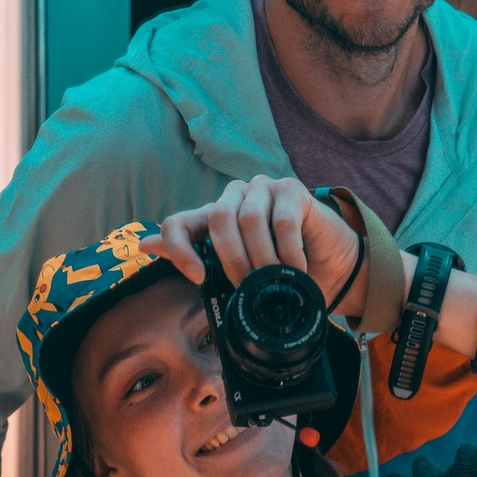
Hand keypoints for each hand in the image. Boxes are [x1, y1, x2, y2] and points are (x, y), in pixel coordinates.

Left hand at [150, 178, 367, 314]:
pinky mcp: (292, 190)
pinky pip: (282, 221)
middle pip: (218, 219)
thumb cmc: (281, 273)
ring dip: (262, 258)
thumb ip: (197, 260)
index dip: (179, 248)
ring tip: (276, 282)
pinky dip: (288, 253)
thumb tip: (144, 245)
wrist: (331, 269)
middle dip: (232, 260)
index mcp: (214, 219)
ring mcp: (263, 189)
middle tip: (251, 288)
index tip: (198, 277)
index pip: (179, 222)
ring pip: (248, 219)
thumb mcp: (237, 274)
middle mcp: (234, 197)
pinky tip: (297, 271)